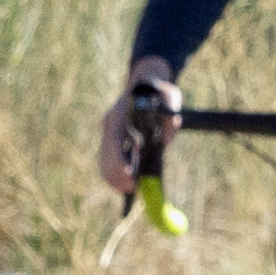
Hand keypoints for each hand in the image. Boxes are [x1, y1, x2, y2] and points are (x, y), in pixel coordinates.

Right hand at [100, 63, 180, 196]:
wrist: (146, 83)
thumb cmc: (160, 91)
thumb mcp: (171, 98)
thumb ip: (170, 116)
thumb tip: (166, 141)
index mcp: (121, 114)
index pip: (115, 142)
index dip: (120, 162)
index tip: (130, 177)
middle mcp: (110, 123)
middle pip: (107, 155)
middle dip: (117, 175)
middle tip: (132, 190)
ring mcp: (108, 130)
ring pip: (105, 159)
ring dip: (113, 177)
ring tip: (128, 191)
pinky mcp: (111, 137)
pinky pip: (108, 158)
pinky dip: (114, 172)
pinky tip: (125, 183)